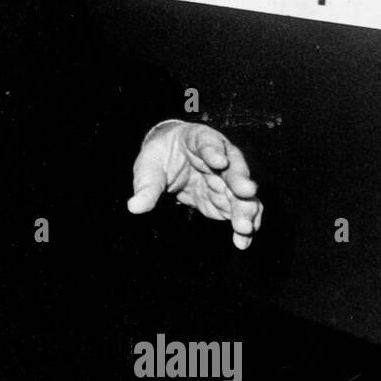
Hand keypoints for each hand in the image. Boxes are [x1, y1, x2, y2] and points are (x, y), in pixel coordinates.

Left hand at [127, 121, 262, 249]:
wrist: (169, 161)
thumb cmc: (160, 157)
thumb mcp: (148, 168)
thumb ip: (146, 186)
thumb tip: (134, 207)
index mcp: (199, 139)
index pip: (207, 142)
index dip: (214, 151)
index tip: (219, 162)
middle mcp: (221, 157)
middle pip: (234, 169)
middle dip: (240, 183)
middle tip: (246, 195)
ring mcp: (226, 180)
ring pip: (243, 193)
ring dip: (246, 210)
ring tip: (245, 228)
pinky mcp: (226, 200)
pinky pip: (240, 211)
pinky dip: (244, 226)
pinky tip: (243, 241)